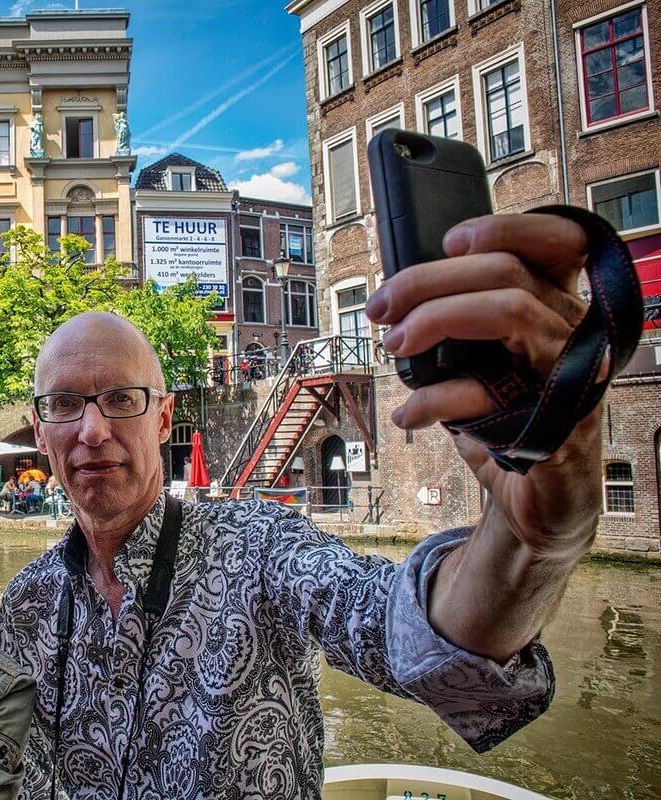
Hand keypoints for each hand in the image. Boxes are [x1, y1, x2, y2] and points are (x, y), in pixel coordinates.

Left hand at [365, 213, 602, 558]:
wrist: (539, 497)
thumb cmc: (505, 420)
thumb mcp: (480, 363)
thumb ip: (458, 323)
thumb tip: (397, 296)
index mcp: (556, 305)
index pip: (556, 241)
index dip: (506, 228)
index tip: (450, 241)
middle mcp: (573, 329)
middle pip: (506, 270)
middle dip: (427, 281)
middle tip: (380, 308)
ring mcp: (571, 372)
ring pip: (507, 310)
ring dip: (434, 320)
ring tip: (394, 347)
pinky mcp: (560, 419)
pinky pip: (491, 392)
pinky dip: (434, 400)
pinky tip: (407, 414)